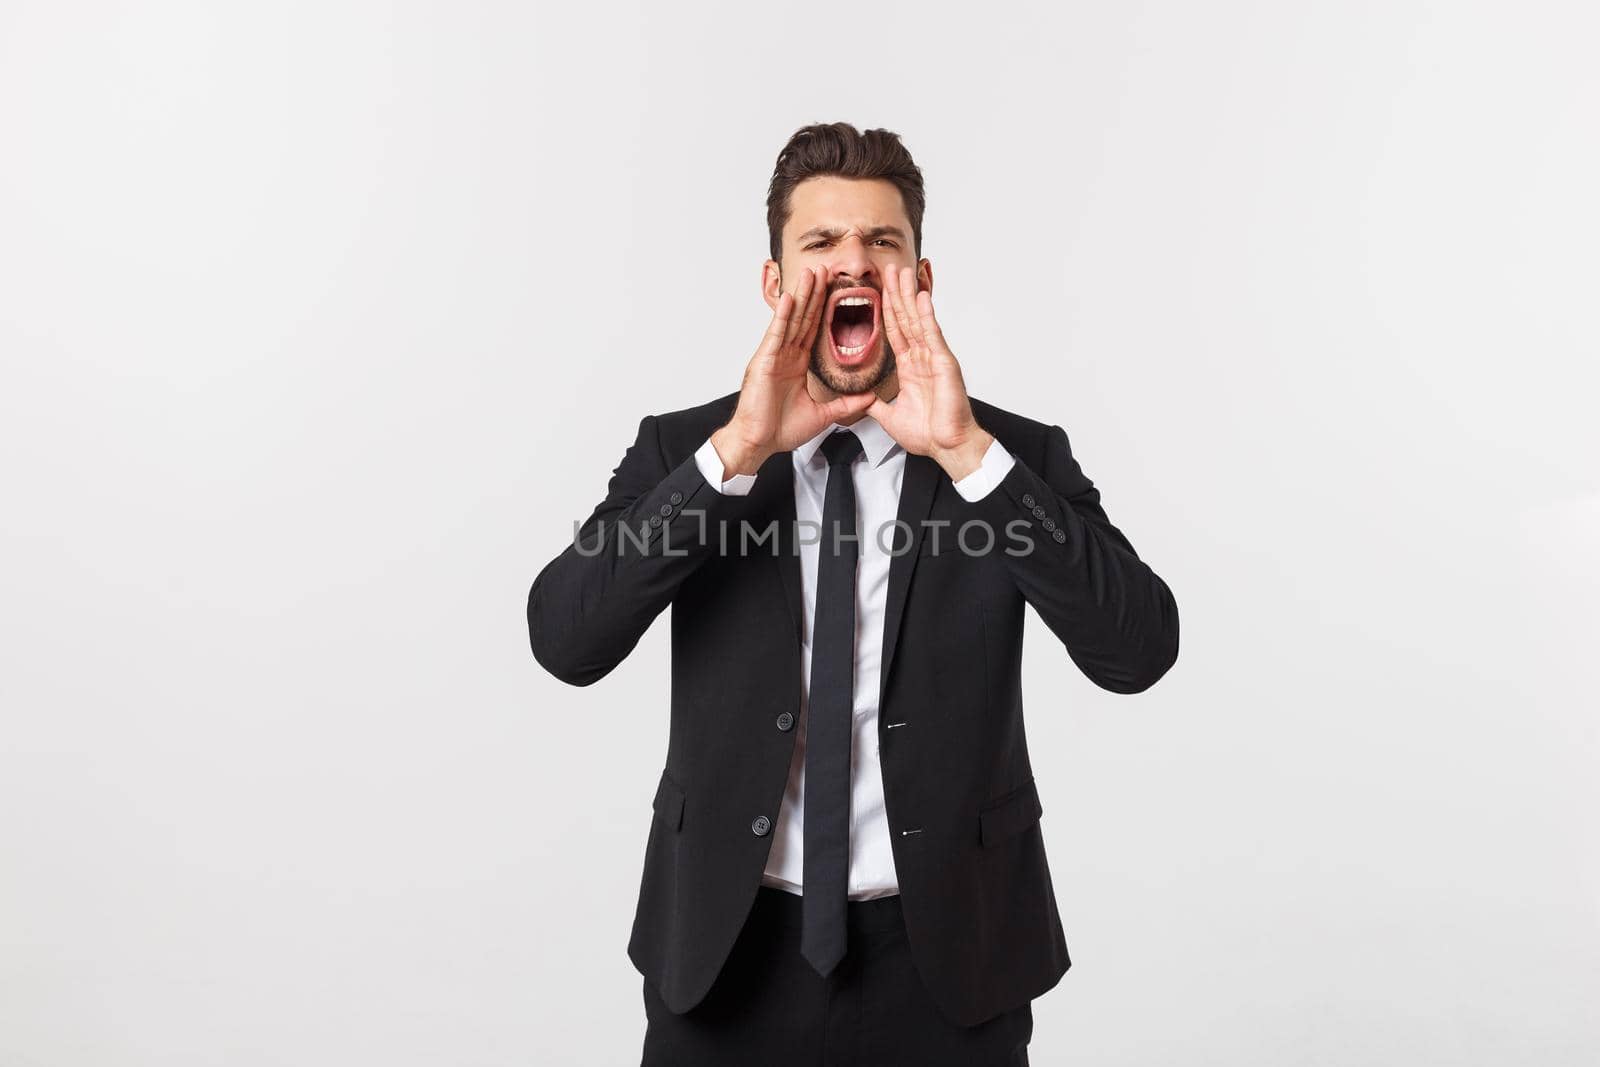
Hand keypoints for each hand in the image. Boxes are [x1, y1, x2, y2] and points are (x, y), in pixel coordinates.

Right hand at [712, 266, 877, 476]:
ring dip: (801, 295)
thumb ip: (846, 404)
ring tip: (811, 273)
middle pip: (804, 318)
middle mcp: (785, 355)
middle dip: (815, 293)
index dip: (825, 309)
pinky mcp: (764, 362)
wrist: (758, 443)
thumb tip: (870, 399)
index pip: (814, 330)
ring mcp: (774, 356)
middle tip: (825, 269)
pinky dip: (782, 316)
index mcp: (797, 364)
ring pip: (791, 320)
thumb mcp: (823, 415)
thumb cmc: (780, 430)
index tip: (836, 289)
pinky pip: (776, 334)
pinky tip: (790, 297)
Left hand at [867, 263, 993, 480]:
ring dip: (909, 295)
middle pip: (905, 319)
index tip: (879, 290)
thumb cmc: (929, 435)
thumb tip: (863, 400)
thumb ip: (877, 405)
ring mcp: (934, 358)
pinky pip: (932, 335)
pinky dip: (926, 315)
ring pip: (918, 320)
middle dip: (897, 293)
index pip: (895, 332)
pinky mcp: (944, 363)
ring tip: (903, 272)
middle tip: (889, 269)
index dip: (886, 310)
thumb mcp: (891, 417)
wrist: (947, 447)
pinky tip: (920, 296)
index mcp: (910, 368)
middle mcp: (922, 359)